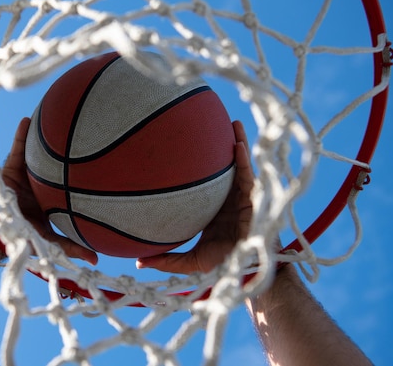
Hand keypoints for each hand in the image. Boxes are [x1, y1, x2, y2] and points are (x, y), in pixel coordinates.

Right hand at [2, 117, 98, 264]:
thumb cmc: (21, 238)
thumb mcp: (48, 241)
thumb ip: (70, 247)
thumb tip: (97, 259)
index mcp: (53, 198)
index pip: (70, 183)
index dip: (83, 172)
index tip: (103, 162)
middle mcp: (41, 184)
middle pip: (56, 163)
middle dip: (69, 149)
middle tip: (86, 129)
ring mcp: (26, 175)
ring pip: (38, 152)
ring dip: (45, 137)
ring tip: (57, 115)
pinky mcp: (8, 170)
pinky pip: (16, 149)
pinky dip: (20, 135)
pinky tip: (27, 121)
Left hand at [136, 120, 253, 273]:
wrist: (247, 269)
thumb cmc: (222, 262)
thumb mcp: (191, 260)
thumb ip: (168, 259)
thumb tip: (138, 262)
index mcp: (212, 204)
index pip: (203, 180)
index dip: (195, 164)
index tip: (177, 146)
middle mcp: (227, 195)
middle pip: (222, 166)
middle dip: (217, 145)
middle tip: (205, 122)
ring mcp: (241, 194)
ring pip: (238, 164)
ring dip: (236, 141)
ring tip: (231, 122)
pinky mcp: (255, 198)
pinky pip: (249, 173)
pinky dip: (244, 158)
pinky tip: (238, 143)